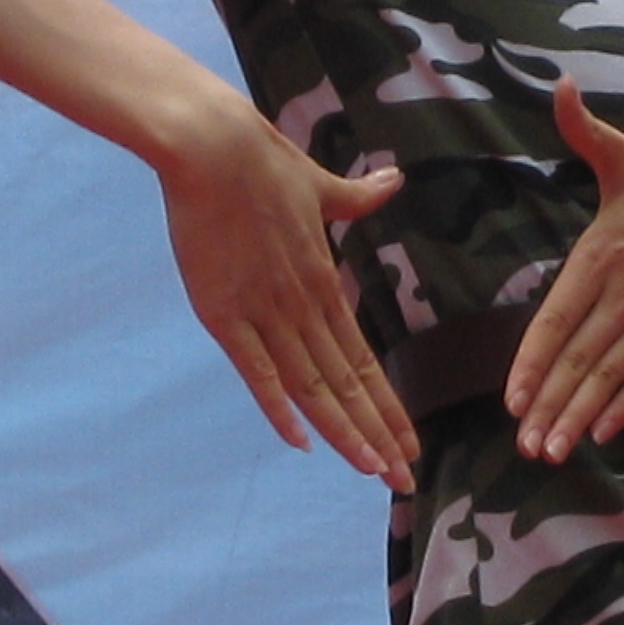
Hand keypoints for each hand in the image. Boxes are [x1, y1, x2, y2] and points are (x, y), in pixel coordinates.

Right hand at [156, 103, 417, 491]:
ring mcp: (263, 311)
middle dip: (377, 434)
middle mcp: (302, 306)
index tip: (409, 444)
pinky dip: (279, 406)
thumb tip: (392, 183)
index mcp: (323, 281)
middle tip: (404, 480)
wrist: (214, 144)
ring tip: (371, 470)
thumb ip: (355, 197)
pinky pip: (257, 369)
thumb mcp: (318, 182)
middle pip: (346, 384)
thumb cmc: (263, 159)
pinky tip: (302, 442)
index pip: (363, 359)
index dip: (387, 405)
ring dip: (343, 431)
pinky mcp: (223, 310)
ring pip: (312, 386)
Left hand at [504, 79, 623, 459]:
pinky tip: (605, 430)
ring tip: (553, 449)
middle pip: (578, 361)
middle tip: (523, 445)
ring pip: (610, 378)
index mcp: (602, 255)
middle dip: (547, 406)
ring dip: (579, 417)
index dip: (531, 364)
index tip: (510, 399)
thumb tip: (558, 86)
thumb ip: (583, 129)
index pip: (555, 321)